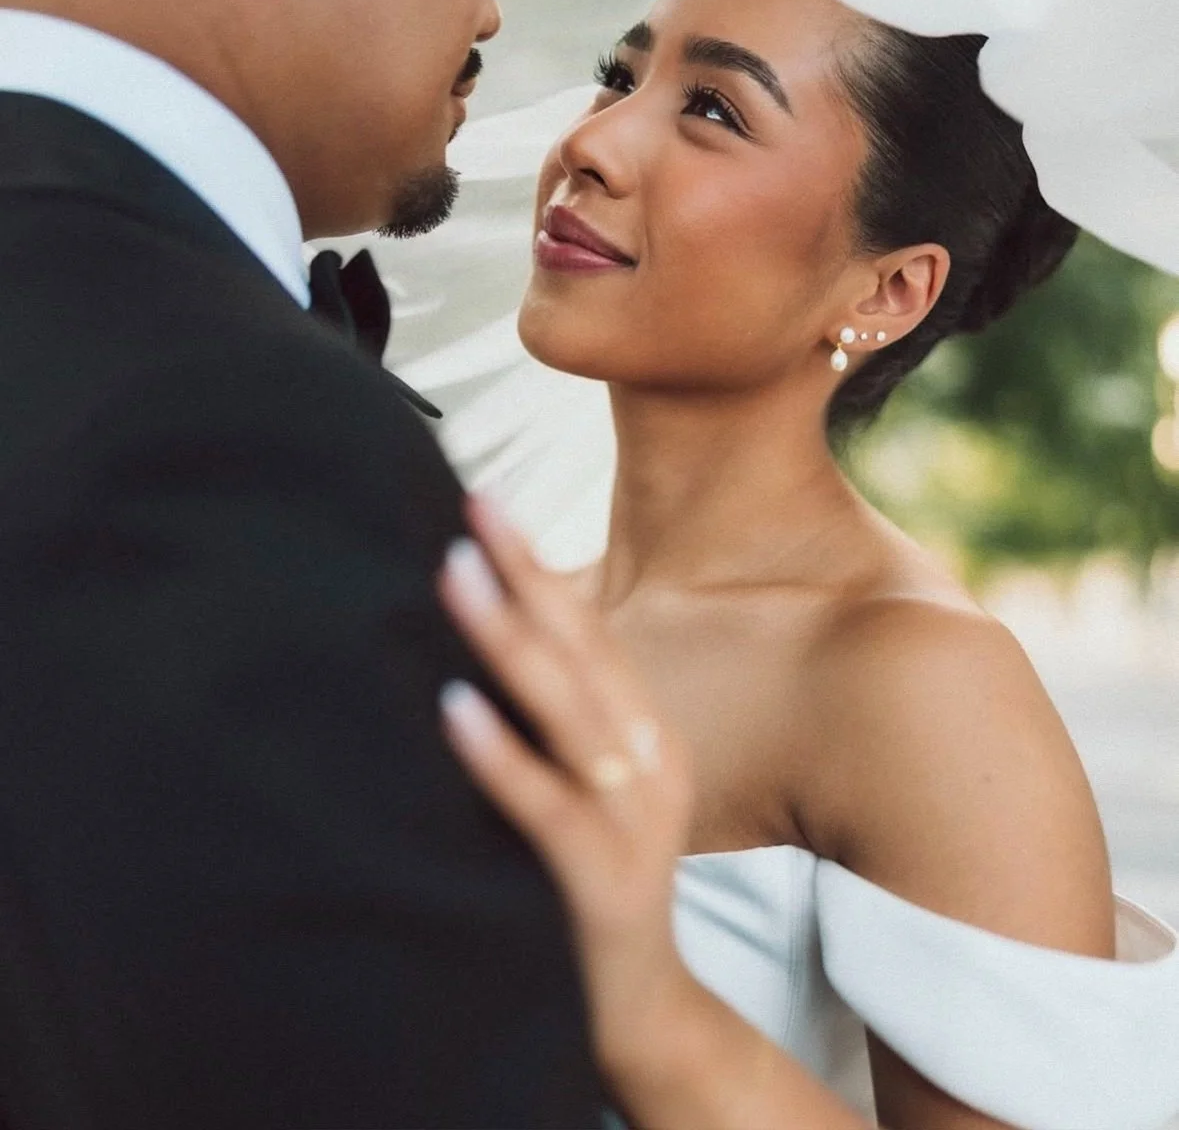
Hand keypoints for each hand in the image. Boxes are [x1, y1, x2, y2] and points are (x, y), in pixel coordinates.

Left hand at [437, 495, 696, 1076]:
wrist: (644, 1004)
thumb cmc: (593, 875)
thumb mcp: (589, 785)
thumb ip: (554, 721)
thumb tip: (480, 642)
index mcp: (643, 730)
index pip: (589, 630)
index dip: (539, 566)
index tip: (487, 503)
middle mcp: (648, 759)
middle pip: (584, 649)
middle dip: (526, 572)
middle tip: (472, 507)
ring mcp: (633, 818)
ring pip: (568, 709)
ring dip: (510, 636)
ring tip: (456, 573)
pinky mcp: (604, 878)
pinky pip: (548, 804)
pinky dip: (500, 753)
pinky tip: (454, 706)